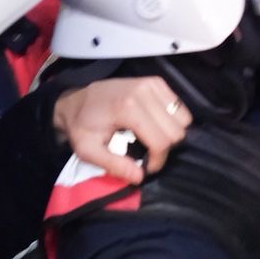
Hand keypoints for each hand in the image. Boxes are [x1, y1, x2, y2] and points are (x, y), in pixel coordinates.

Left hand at [53, 77, 190, 183]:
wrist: (76, 100)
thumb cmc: (81, 126)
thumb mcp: (88, 150)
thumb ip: (113, 165)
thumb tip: (139, 177)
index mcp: (127, 107)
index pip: (161, 141)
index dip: (157, 160)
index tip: (146, 167)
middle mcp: (143, 91)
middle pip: (176, 131)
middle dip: (165, 148)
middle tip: (148, 152)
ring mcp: (152, 84)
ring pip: (183, 118)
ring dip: (171, 133)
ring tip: (152, 137)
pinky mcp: (156, 82)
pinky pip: (180, 106)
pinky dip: (172, 119)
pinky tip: (154, 123)